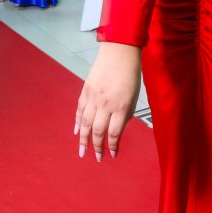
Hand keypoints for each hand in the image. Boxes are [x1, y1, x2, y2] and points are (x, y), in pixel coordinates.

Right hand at [75, 42, 140, 161]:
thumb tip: (115, 130)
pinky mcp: (85, 91)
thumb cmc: (130, 76)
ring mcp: (94, 97)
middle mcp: (106, 104)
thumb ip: (125, 115)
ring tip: (82, 152)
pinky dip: (78, 122)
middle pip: (98, 131)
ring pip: (86, 123)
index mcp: (121, 106)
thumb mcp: (134, 98)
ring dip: (84, 139)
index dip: (113, 146)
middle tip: (97, 158)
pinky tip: (77, 132)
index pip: (114, 132)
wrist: (119, 53)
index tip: (113, 155)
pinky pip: (80, 110)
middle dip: (97, 147)